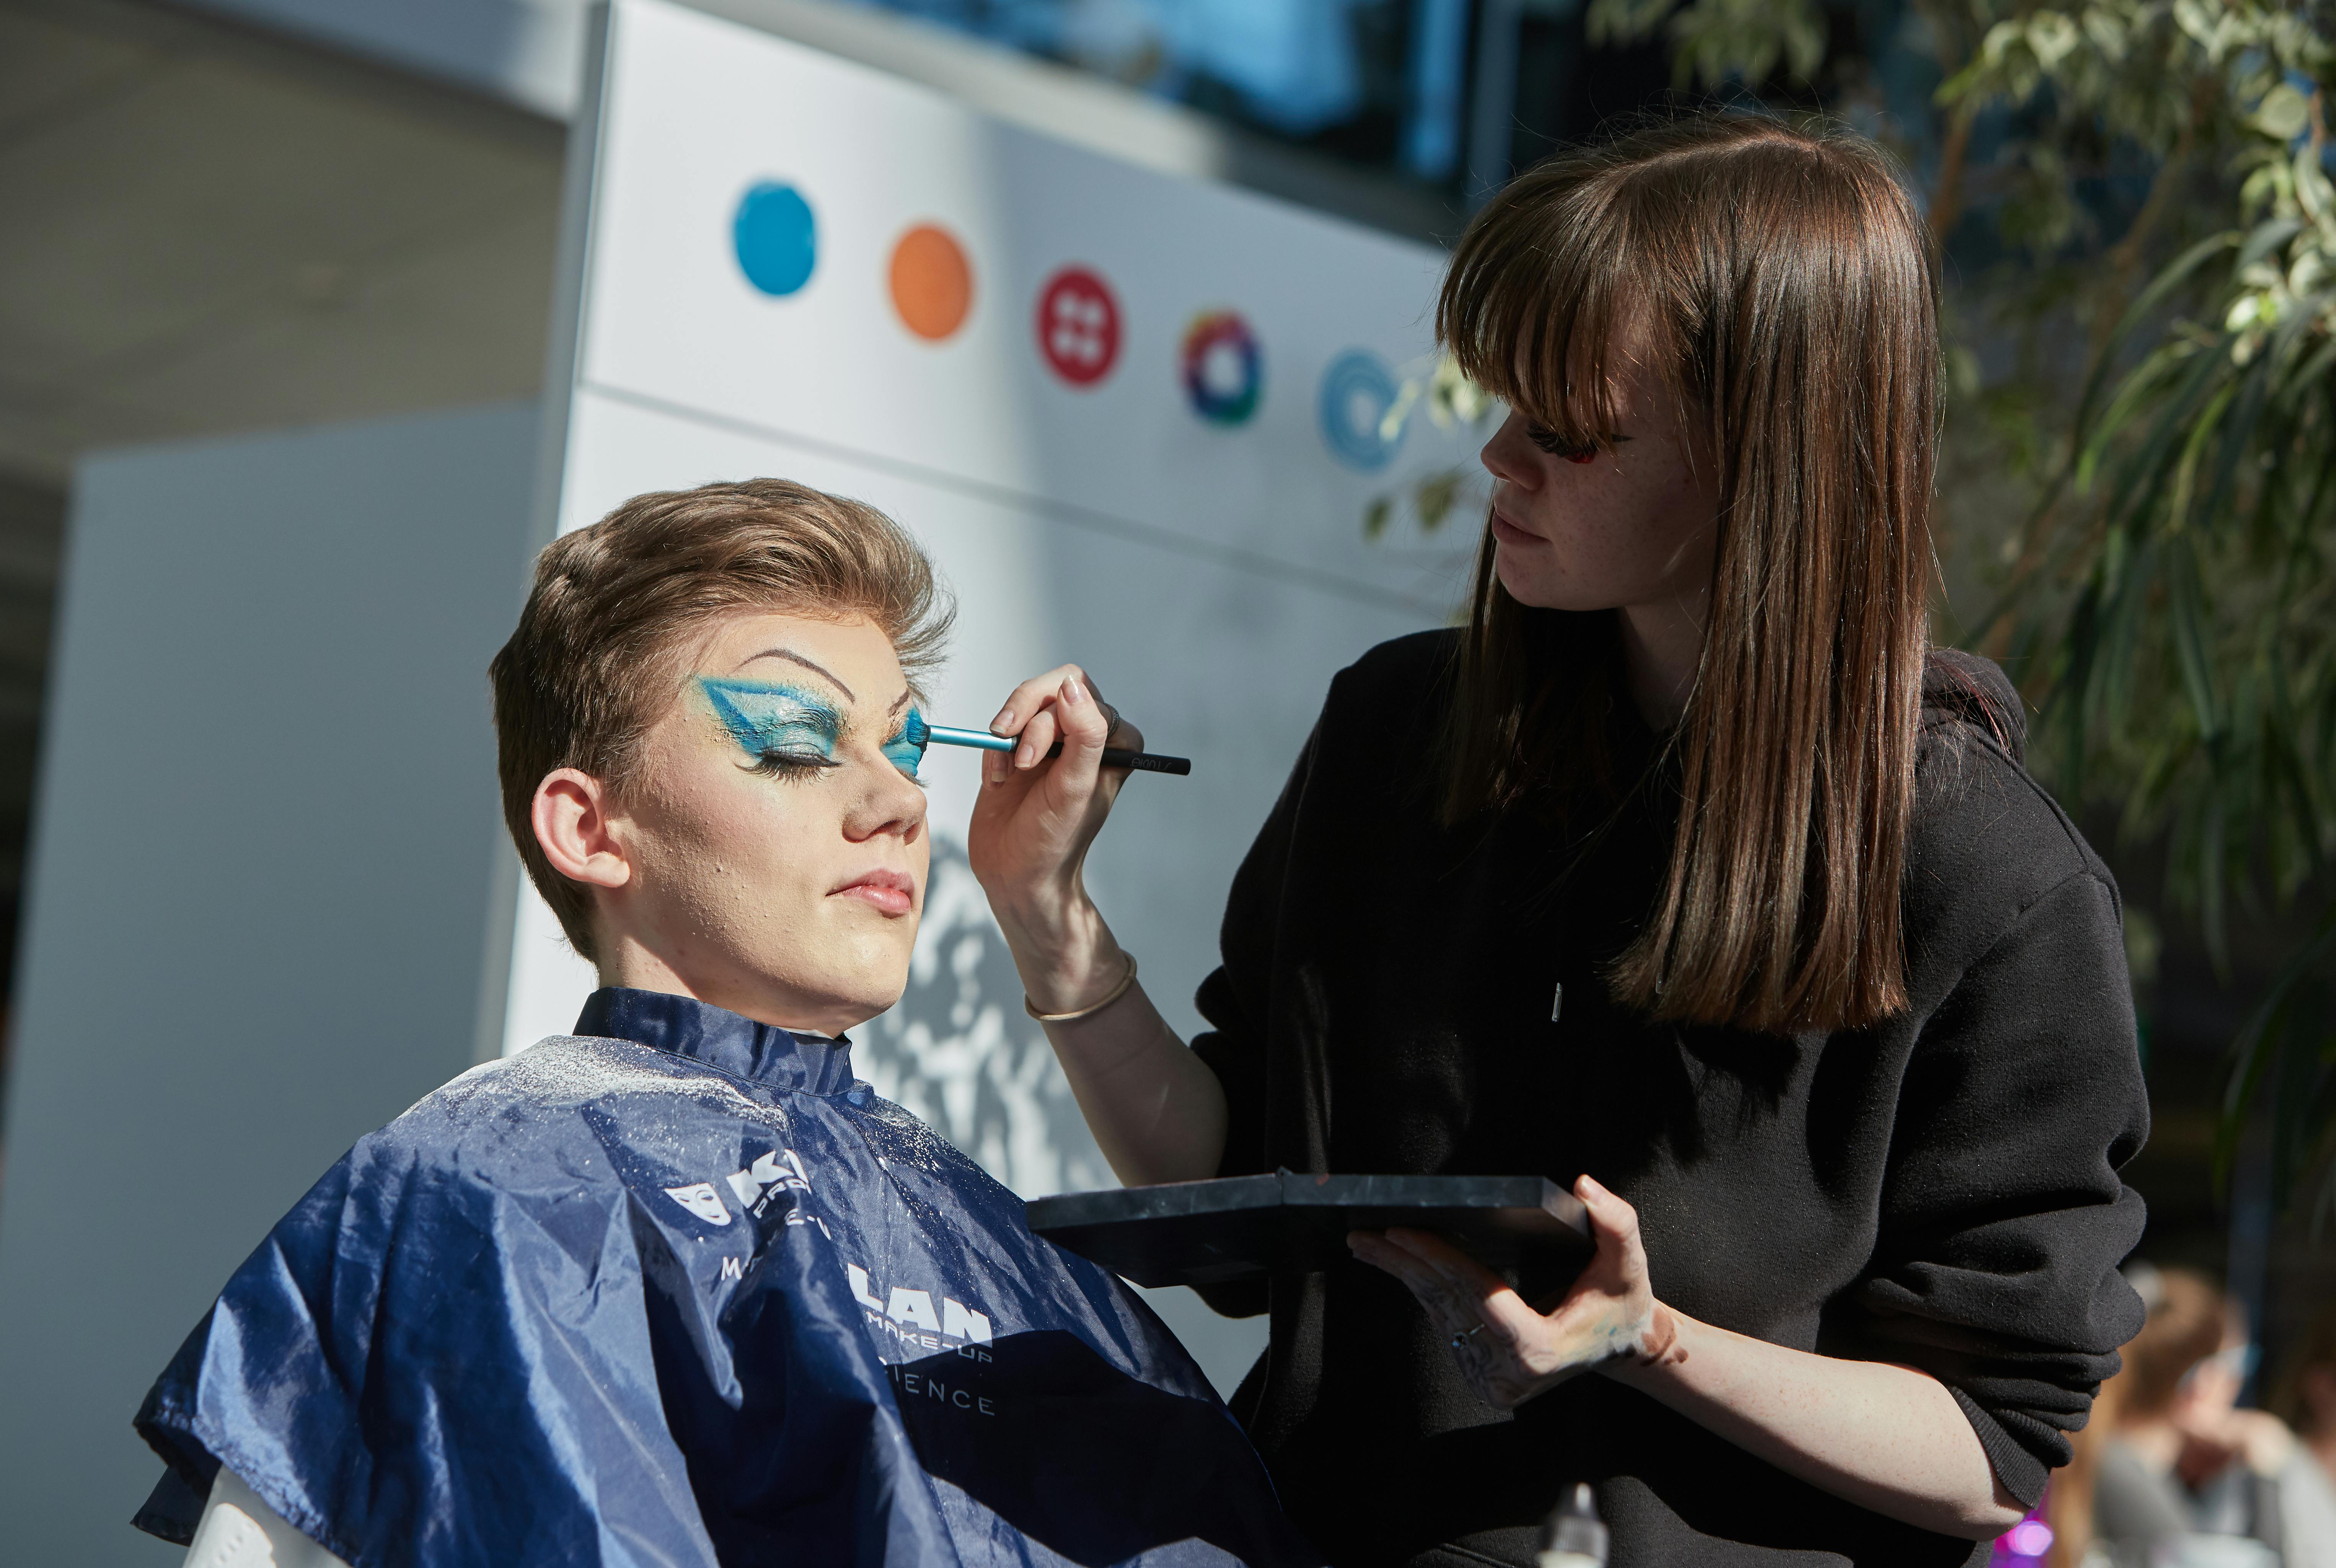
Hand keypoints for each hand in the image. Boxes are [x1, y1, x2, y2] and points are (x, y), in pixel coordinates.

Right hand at [965, 666, 1143, 998]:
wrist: (1017, 875)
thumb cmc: (1055, 840)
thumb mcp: (1075, 787)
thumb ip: (1085, 735)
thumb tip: (1072, 687)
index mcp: (1114, 741)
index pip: (1082, 692)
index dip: (1053, 714)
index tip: (1032, 758)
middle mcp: (1085, 735)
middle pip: (1050, 689)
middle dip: (1025, 717)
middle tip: (1014, 759)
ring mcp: (1051, 741)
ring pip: (1024, 704)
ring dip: (1007, 737)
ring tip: (1003, 775)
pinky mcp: (1019, 749)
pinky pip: (1001, 728)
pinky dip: (993, 751)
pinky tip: (997, 782)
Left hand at [1347, 1174, 1685, 1409]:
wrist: (1621, 1344)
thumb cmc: (1622, 1300)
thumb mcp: (1629, 1261)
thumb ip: (1616, 1222)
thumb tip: (1584, 1186)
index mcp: (1539, 1352)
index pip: (1479, 1296)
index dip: (1440, 1260)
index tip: (1402, 1230)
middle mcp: (1509, 1375)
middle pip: (1449, 1304)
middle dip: (1405, 1263)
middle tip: (1363, 1232)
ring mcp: (1491, 1380)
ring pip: (1440, 1314)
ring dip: (1403, 1275)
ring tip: (1368, 1243)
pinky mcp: (1480, 1376)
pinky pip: (1446, 1322)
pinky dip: (1422, 1290)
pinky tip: (1398, 1265)